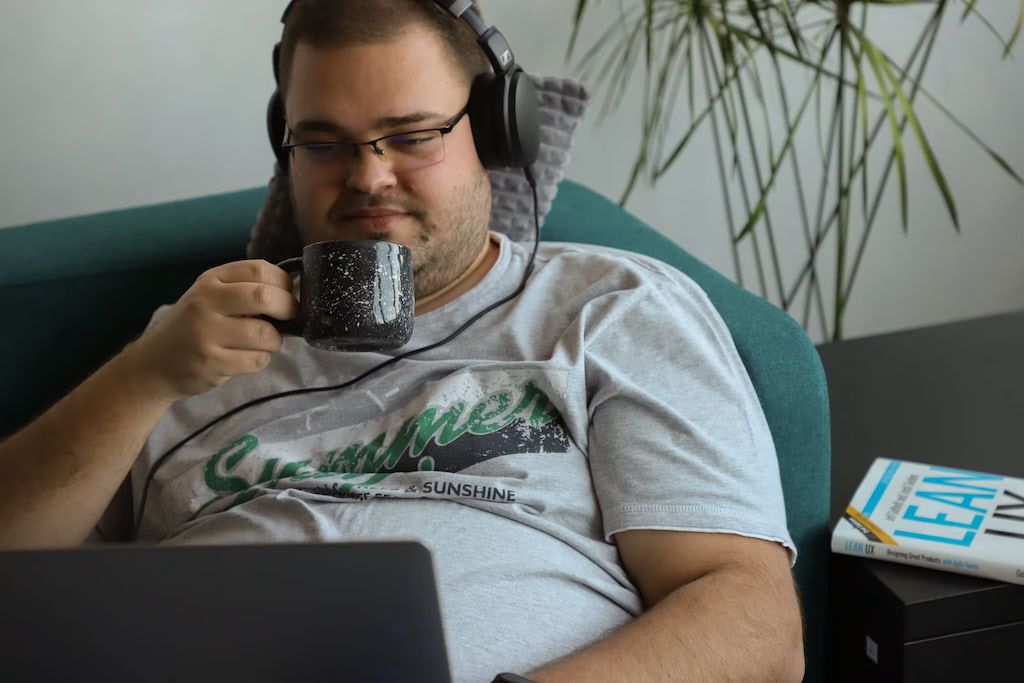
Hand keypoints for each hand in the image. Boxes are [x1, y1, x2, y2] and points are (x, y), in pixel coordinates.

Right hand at [120, 259, 298, 402]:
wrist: (152, 364)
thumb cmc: (192, 327)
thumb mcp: (209, 297)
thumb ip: (243, 290)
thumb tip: (292, 292)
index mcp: (210, 281)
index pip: (259, 269)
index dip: (283, 282)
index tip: (287, 294)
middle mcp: (206, 302)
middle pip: (265, 297)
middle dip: (288, 308)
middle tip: (289, 317)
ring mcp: (206, 333)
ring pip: (265, 333)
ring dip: (274, 340)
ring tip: (263, 342)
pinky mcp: (211, 362)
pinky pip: (256, 359)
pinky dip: (261, 359)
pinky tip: (246, 357)